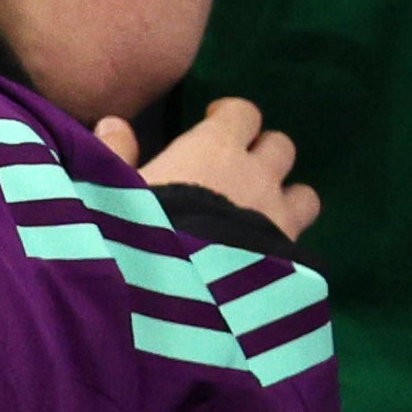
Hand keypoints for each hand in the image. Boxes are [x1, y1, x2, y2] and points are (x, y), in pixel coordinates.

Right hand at [100, 97, 317, 241]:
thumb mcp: (107, 193)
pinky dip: (287, 245)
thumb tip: (111, 123)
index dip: (228, 115)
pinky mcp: (291, 262)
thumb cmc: (135, 233)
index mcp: (215, 149)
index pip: (241, 113)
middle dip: (261, 154)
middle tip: (236, 173)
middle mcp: (256, 175)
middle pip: (278, 147)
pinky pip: (301, 242)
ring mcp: (278, 219)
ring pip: (303, 196)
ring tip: (261, 218)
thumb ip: (113, 155)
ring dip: (286, 200)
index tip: (211, 121)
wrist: (173, 297)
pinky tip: (265, 262)